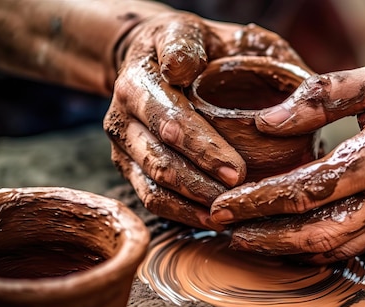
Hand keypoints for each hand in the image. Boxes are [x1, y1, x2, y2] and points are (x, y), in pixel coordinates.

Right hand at [103, 9, 306, 229]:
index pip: (168, 119)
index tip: (237, 170)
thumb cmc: (185, 46)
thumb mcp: (187, 30)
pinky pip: (152, 199)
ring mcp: (124, 146)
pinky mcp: (129, 167)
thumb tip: (180, 71)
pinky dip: (182, 214)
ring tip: (231, 214)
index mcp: (136, 81)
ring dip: (193, 204)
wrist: (148, 60)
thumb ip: (186, 44)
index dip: (202, 147)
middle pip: (160, 159)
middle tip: (242, 197)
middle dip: (202, 182)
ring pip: (154, 186)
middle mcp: (121, 117)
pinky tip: (212, 219)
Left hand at [210, 60, 364, 262]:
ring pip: (332, 250)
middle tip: (222, 230)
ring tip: (246, 239)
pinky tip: (288, 239)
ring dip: (284, 250)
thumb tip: (266, 123)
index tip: (221, 206)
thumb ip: (320, 96)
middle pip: (314, 234)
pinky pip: (351, 248)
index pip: (305, 190)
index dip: (258, 202)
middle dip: (262, 236)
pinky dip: (314, 249)